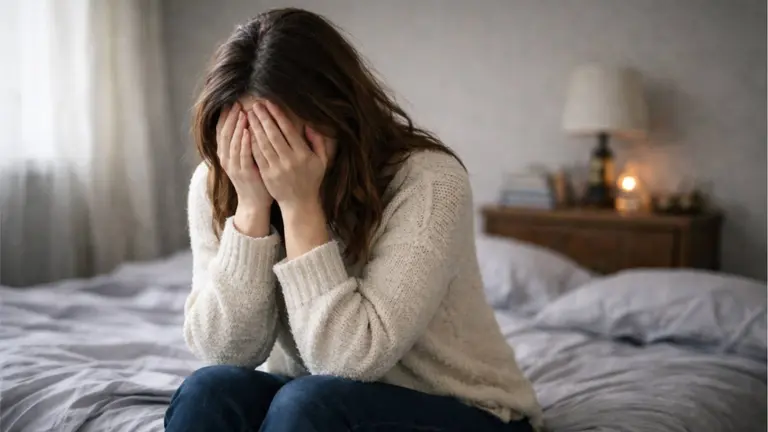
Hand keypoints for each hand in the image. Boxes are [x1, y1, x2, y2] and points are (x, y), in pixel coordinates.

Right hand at [217, 102, 272, 236]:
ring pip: (232, 142)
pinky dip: (244, 142)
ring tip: (242, 112)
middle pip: (225, 133)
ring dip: (237, 126)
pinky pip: (242, 155)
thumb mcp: (245, 158)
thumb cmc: (254, 178)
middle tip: (236, 103)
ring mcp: (234, 166)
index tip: (231, 102)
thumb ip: (244, 142)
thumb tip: (248, 123)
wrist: (254, 202)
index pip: (222, 131)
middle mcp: (226, 159)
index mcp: (226, 154)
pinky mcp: (243, 173)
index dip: (225, 117)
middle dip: (230, 117)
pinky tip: (248, 131)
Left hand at [247, 101, 329, 212]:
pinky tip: (246, 132)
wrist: (300, 203)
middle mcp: (289, 160)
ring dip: (255, 128)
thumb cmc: (311, 179)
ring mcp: (277, 168)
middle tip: (256, 105)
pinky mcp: (267, 175)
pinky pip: (257, 156)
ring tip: (249, 115)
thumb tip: (309, 125)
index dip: (278, 116)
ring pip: (263, 144)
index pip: (288, 131)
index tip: (270, 104)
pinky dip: (251, 143)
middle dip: (264, 118)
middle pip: (273, 135)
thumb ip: (318, 142)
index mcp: (303, 154)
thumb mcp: (322, 161)